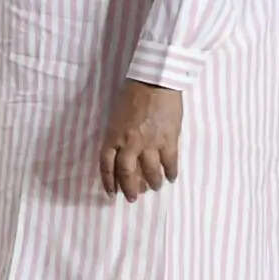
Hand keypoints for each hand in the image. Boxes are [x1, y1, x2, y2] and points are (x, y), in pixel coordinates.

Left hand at [99, 79, 182, 200]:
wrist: (154, 81)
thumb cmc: (132, 94)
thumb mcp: (116, 116)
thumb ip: (118, 135)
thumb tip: (123, 153)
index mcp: (113, 136)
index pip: (107, 165)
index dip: (108, 181)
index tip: (111, 193)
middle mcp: (130, 143)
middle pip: (127, 173)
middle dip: (130, 188)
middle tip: (133, 198)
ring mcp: (150, 142)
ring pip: (150, 171)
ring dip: (152, 182)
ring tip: (154, 187)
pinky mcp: (169, 139)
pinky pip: (170, 162)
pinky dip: (170, 172)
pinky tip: (171, 178)